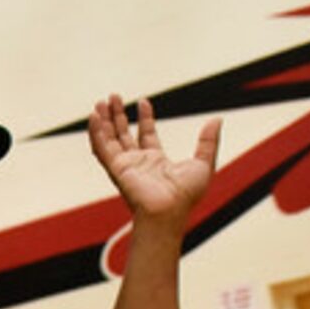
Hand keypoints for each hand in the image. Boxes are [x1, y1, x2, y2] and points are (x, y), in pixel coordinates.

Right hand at [88, 94, 220, 230]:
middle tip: (114, 98)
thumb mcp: (204, 163)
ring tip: (101, 102)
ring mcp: (125, 165)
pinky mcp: (116, 168)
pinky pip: (101, 148)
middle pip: (123, 134)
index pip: (146, 135)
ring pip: (109, 138)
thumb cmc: (186, 196)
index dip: (145, 117)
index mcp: (156, 162)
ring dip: (104, 121)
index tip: (143, 102)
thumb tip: (216, 121)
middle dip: (118, 115)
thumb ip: (208, 141)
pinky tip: (93, 118)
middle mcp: (137, 163)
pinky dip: (95, 132)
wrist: (170, 209)